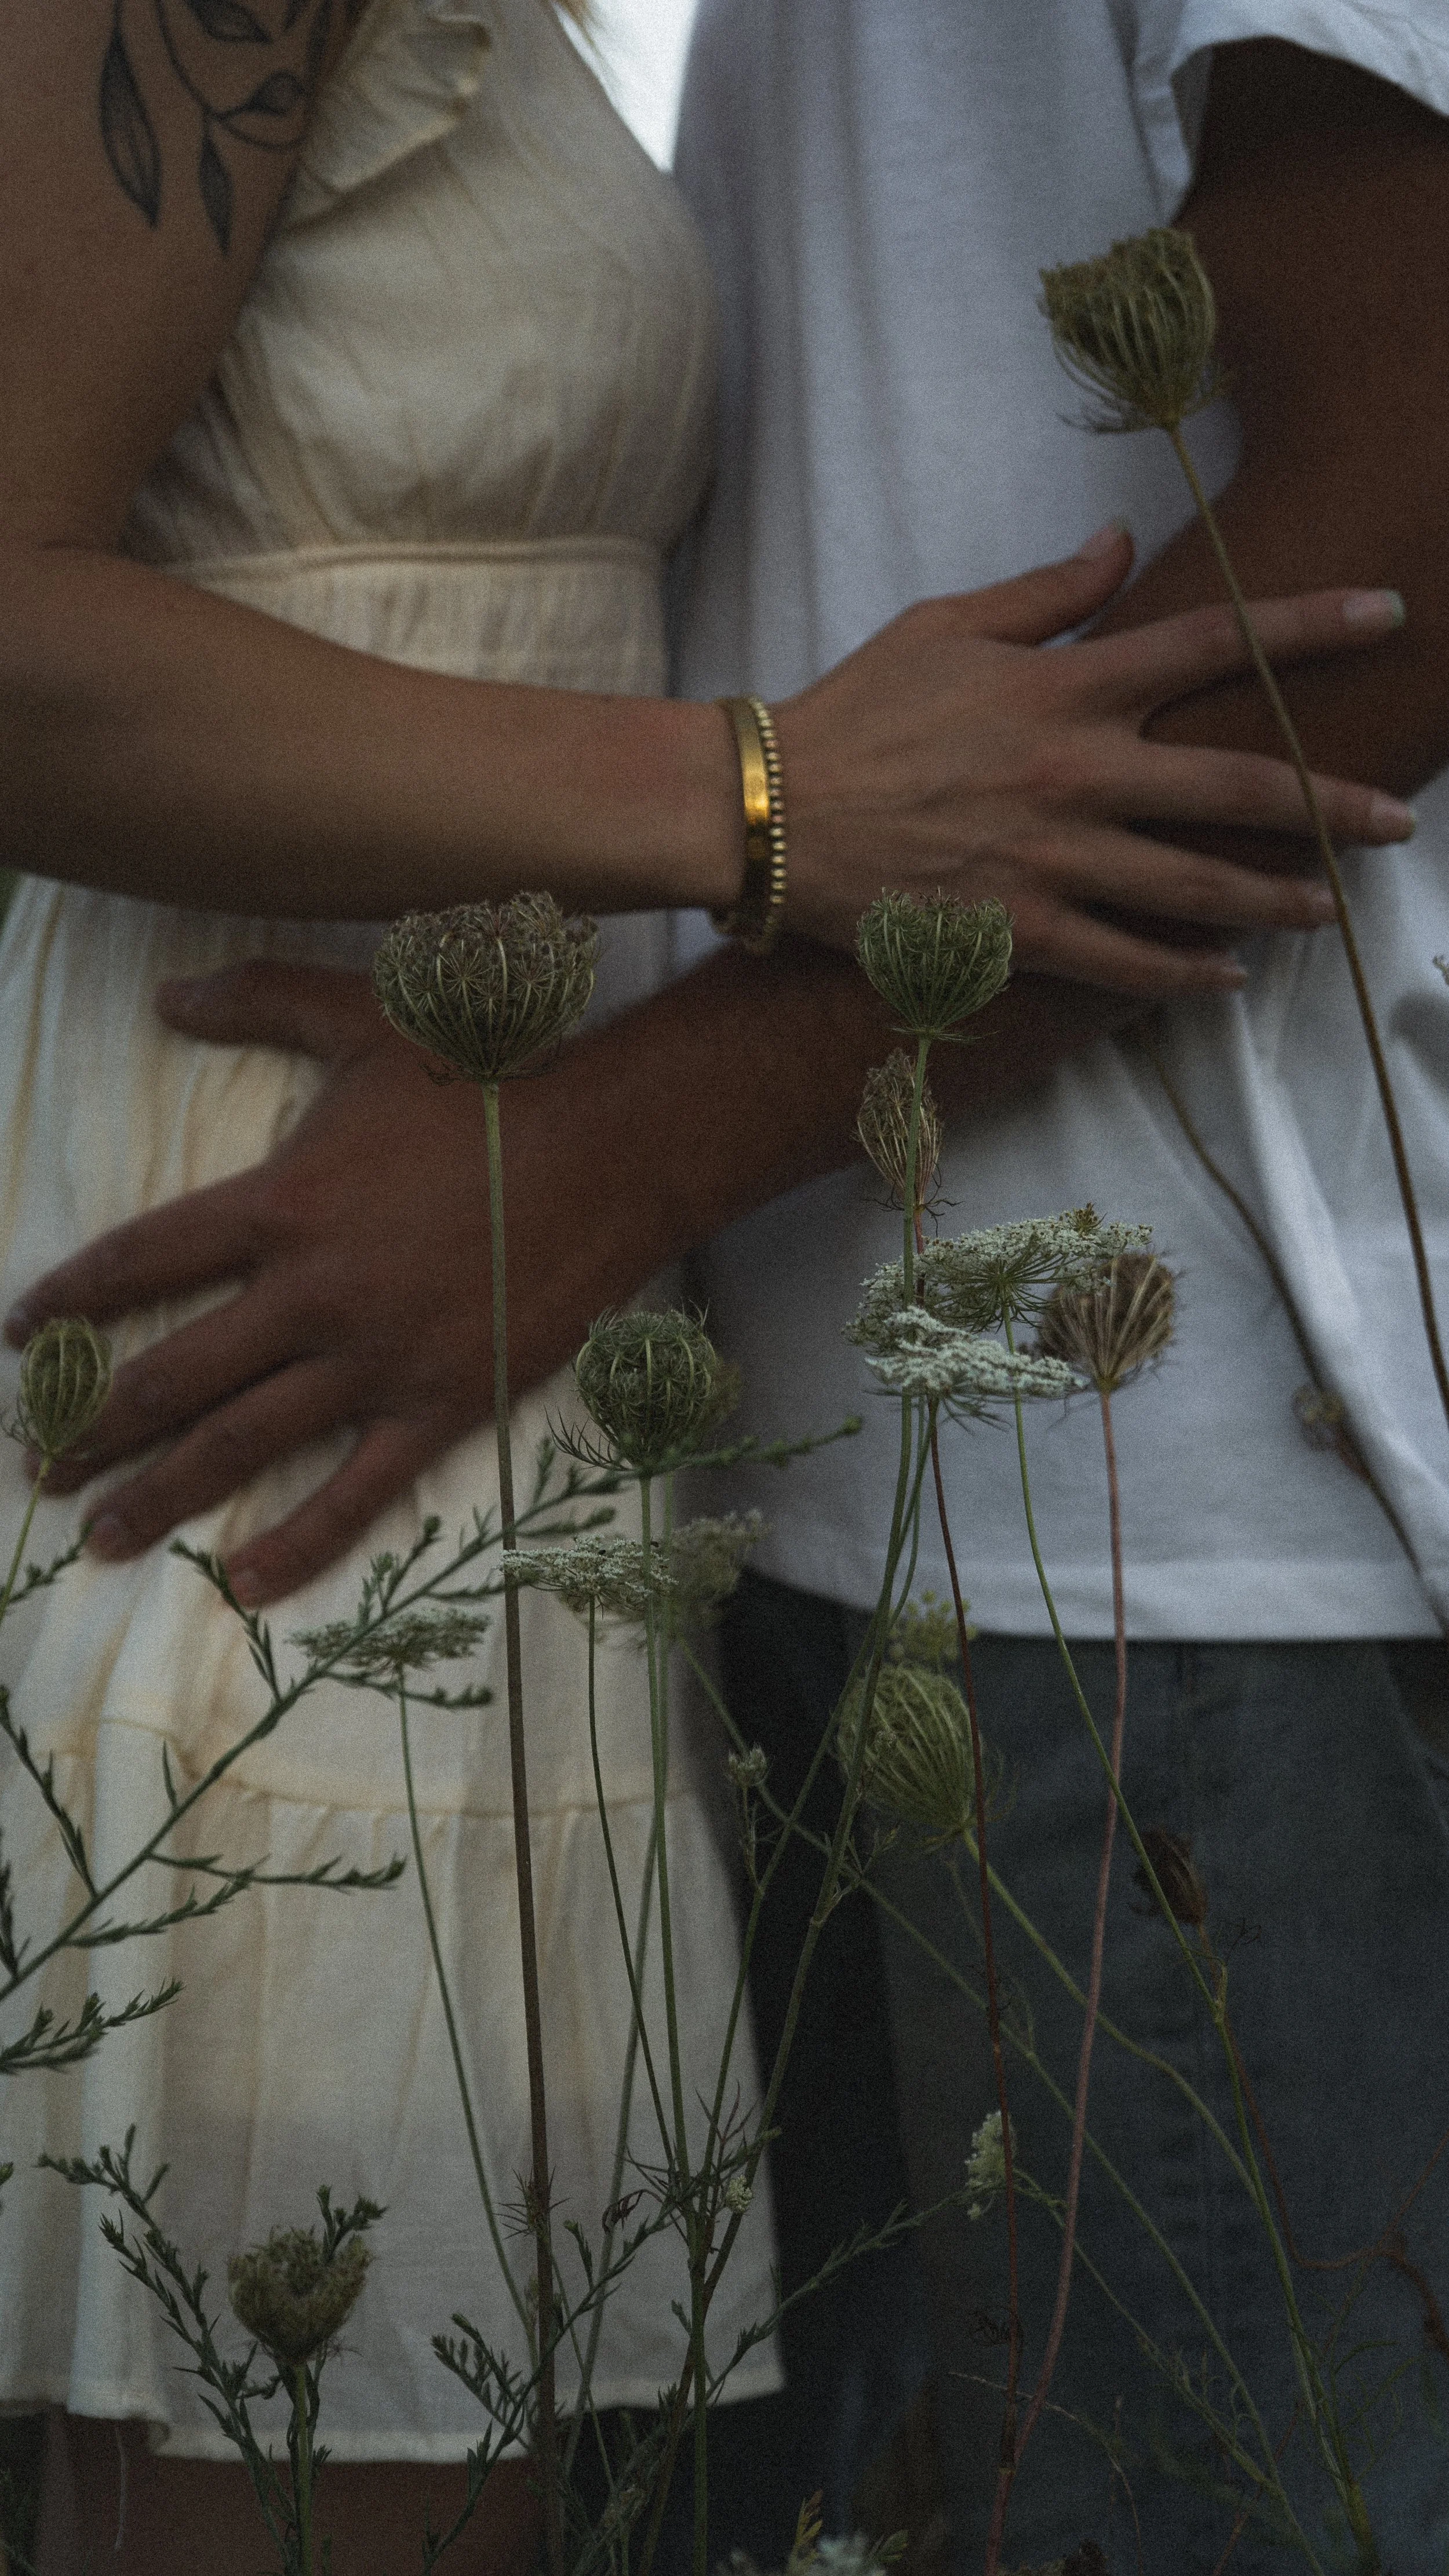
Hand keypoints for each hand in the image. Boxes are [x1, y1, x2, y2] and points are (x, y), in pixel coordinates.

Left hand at [4, 963, 655, 1604]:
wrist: (613, 1147)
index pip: (141, 1262)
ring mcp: (376, 1358)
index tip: (17, 1338)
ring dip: (160, 1494)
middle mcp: (312, 1293)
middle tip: (34, 1466)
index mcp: (281, 1204)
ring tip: (101, 1536)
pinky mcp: (442, 1403)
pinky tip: (244, 1585)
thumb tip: (165, 993)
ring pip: (242, 1444)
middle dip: (89, 1426)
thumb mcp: (364, 1016)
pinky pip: (358, 1491)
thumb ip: (257, 999)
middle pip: (169, 1375)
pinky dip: (300, 1544)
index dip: (67, 1300)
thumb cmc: (487, 1077)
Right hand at [779, 527, 1412, 987]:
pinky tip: (1226, 977)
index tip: (1388, 614)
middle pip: (1238, 785)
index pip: (1214, 641)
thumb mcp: (946, 625)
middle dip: (1331, 803)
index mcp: (1067, 687)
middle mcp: (1078, 774)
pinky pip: (1123, 963)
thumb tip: (1123, 544)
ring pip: (1197, 885)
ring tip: (1332, 911)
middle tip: (1397, 822)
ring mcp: (1053, 861)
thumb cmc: (854, 713)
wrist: (771, 812)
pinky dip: (1181, 974)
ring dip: (1277, 899)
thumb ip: (1047, 593)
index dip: (1309, 625)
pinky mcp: (1019, 932)